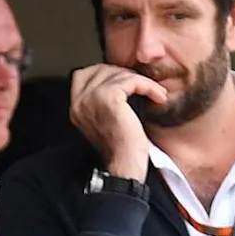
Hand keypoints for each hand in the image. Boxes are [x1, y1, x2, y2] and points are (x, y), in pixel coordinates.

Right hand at [68, 64, 165, 179]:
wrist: (125, 166)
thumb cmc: (121, 149)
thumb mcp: (106, 121)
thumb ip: (102, 102)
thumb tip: (119, 81)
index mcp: (76, 107)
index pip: (83, 74)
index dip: (106, 73)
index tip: (125, 82)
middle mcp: (80, 101)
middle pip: (101, 69)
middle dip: (124, 75)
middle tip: (143, 86)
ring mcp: (92, 98)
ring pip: (119, 74)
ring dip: (141, 81)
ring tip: (156, 93)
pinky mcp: (109, 98)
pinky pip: (132, 81)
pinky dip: (149, 86)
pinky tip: (158, 96)